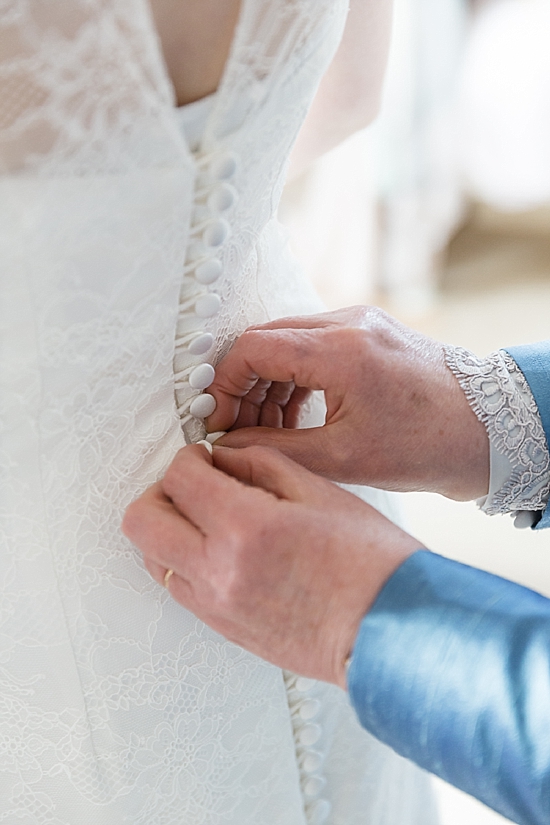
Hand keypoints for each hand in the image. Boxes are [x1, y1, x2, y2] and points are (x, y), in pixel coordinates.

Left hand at [122, 444, 418, 687]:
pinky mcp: (222, 628)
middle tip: (192, 484)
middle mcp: (218, 570)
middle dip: (161, 491)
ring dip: (168, 528)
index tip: (204, 456)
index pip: (179, 478)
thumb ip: (261, 463)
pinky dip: (184, 560)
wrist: (390, 632)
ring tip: (206, 518)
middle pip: (141, 521)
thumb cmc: (370, 565)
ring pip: (151, 557)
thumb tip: (222, 457)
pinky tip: (221, 550)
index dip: (188, 457)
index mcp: (245, 527)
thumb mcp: (320, 491)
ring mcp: (215, 605)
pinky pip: (177, 586)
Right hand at [207, 306, 488, 500]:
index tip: (222, 420)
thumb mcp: (343, 458)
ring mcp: (361, 323)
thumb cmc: (428, 445)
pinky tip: (296, 416)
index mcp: (340, 350)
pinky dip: (296, 378)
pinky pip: (315, 346)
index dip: (227, 385)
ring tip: (269, 429)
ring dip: (270, 382)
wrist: (488, 431)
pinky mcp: (370, 332)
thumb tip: (229, 443)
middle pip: (266, 340)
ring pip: (288, 342)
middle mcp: (348, 323)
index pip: (252, 347)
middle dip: (246, 385)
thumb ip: (275, 447)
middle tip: (241, 428)